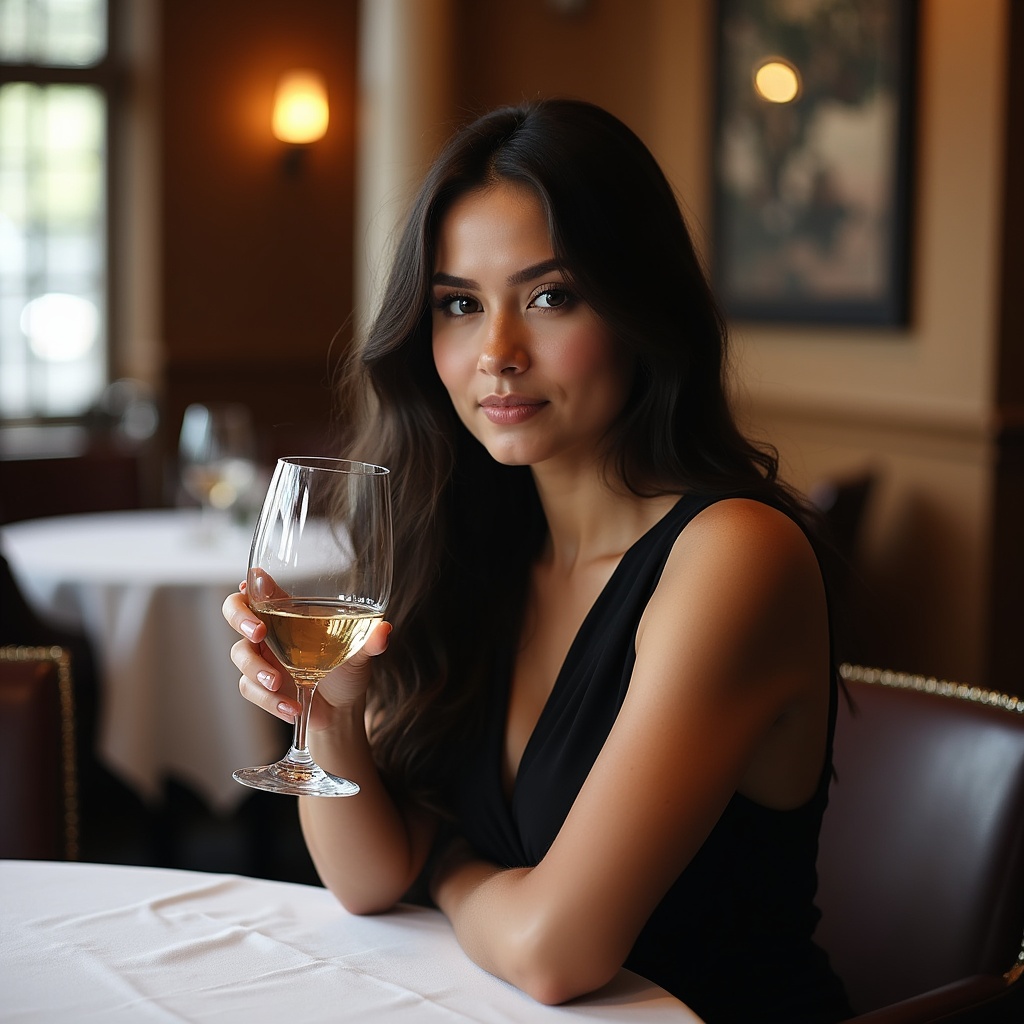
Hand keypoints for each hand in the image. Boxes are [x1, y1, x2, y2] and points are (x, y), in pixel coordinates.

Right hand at [222, 583, 391, 728]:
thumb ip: (370, 642)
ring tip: (279, 683)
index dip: (252, 583)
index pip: (262, 590)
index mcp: (291, 613)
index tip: (252, 584)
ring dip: (256, 669)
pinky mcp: (259, 686)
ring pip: (239, 654)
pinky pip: (250, 688)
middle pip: (235, 611)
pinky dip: (269, 700)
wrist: (341, 711)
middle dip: (240, 618)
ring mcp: (261, 658)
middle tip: (258, 632)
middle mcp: (270, 631)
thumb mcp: (361, 655)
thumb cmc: (347, 671)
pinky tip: (292, 708)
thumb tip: (384, 630)